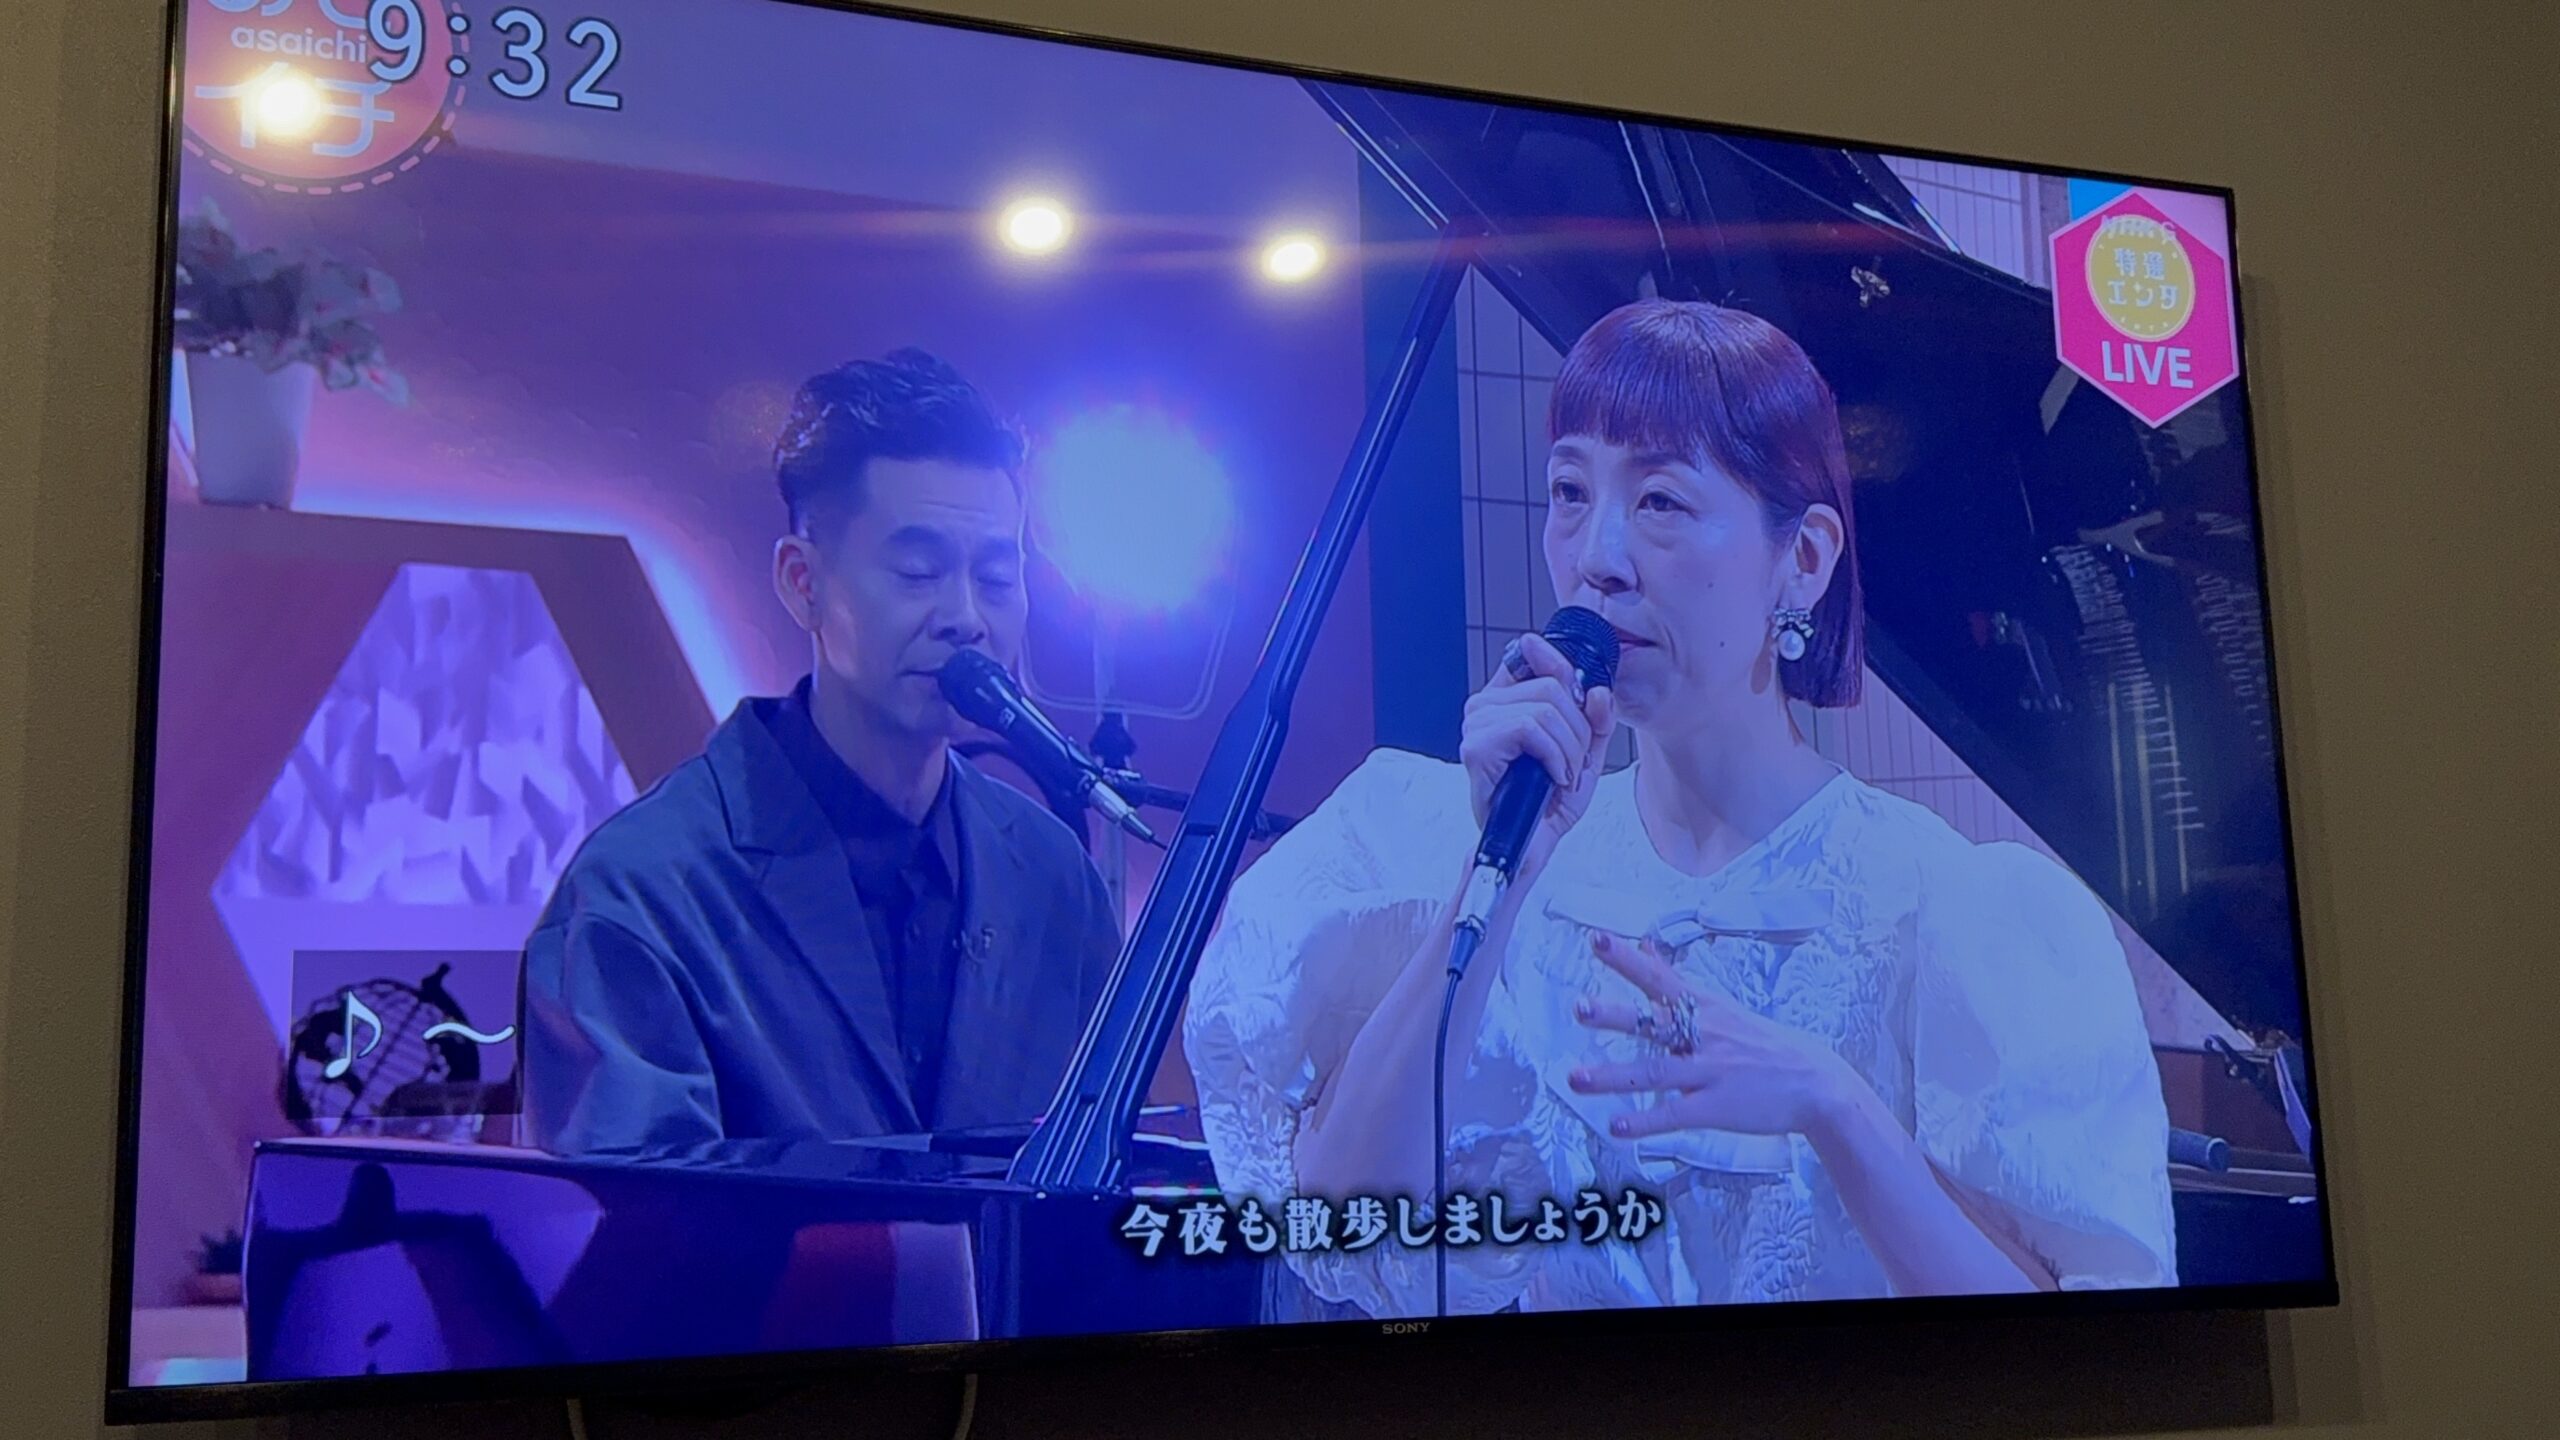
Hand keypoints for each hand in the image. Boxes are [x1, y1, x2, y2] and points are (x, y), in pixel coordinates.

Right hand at [1459, 632, 1615, 887]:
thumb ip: (1595, 719)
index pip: (1530, 656)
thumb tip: (1597, 690)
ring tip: (1562, 775)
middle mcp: (1485, 706)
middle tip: (1572, 763)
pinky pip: (1530, 728)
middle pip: (1551, 686)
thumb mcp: (1584, 753)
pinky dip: (1554, 756)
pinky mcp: (1477, 746)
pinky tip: (1551, 778)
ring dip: (1568, 749)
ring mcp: (1476, 724)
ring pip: (1545, 708)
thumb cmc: (1548, 801)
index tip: (1581, 695)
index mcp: (1505, 699)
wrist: (1530, 845)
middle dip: (1578, 729)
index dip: (1561, 667)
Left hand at [1566, 930, 1856, 1140]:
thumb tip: (1644, 945)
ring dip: (1613, 1077)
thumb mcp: (1723, 1006)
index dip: (1628, 960)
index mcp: (1706, 1009)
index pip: (1661, 978)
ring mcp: (1710, 1073)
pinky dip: (1645, 1122)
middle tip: (1580, 1007)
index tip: (1596, 939)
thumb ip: (1676, 980)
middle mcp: (1705, 1036)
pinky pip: (1674, 1115)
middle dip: (1616, 1015)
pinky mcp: (1716, 1108)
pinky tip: (1616, 1128)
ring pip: (1654, 1073)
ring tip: (1575, 1078)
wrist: (1817, 1085)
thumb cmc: (1766, 1045)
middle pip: (1654, 1022)